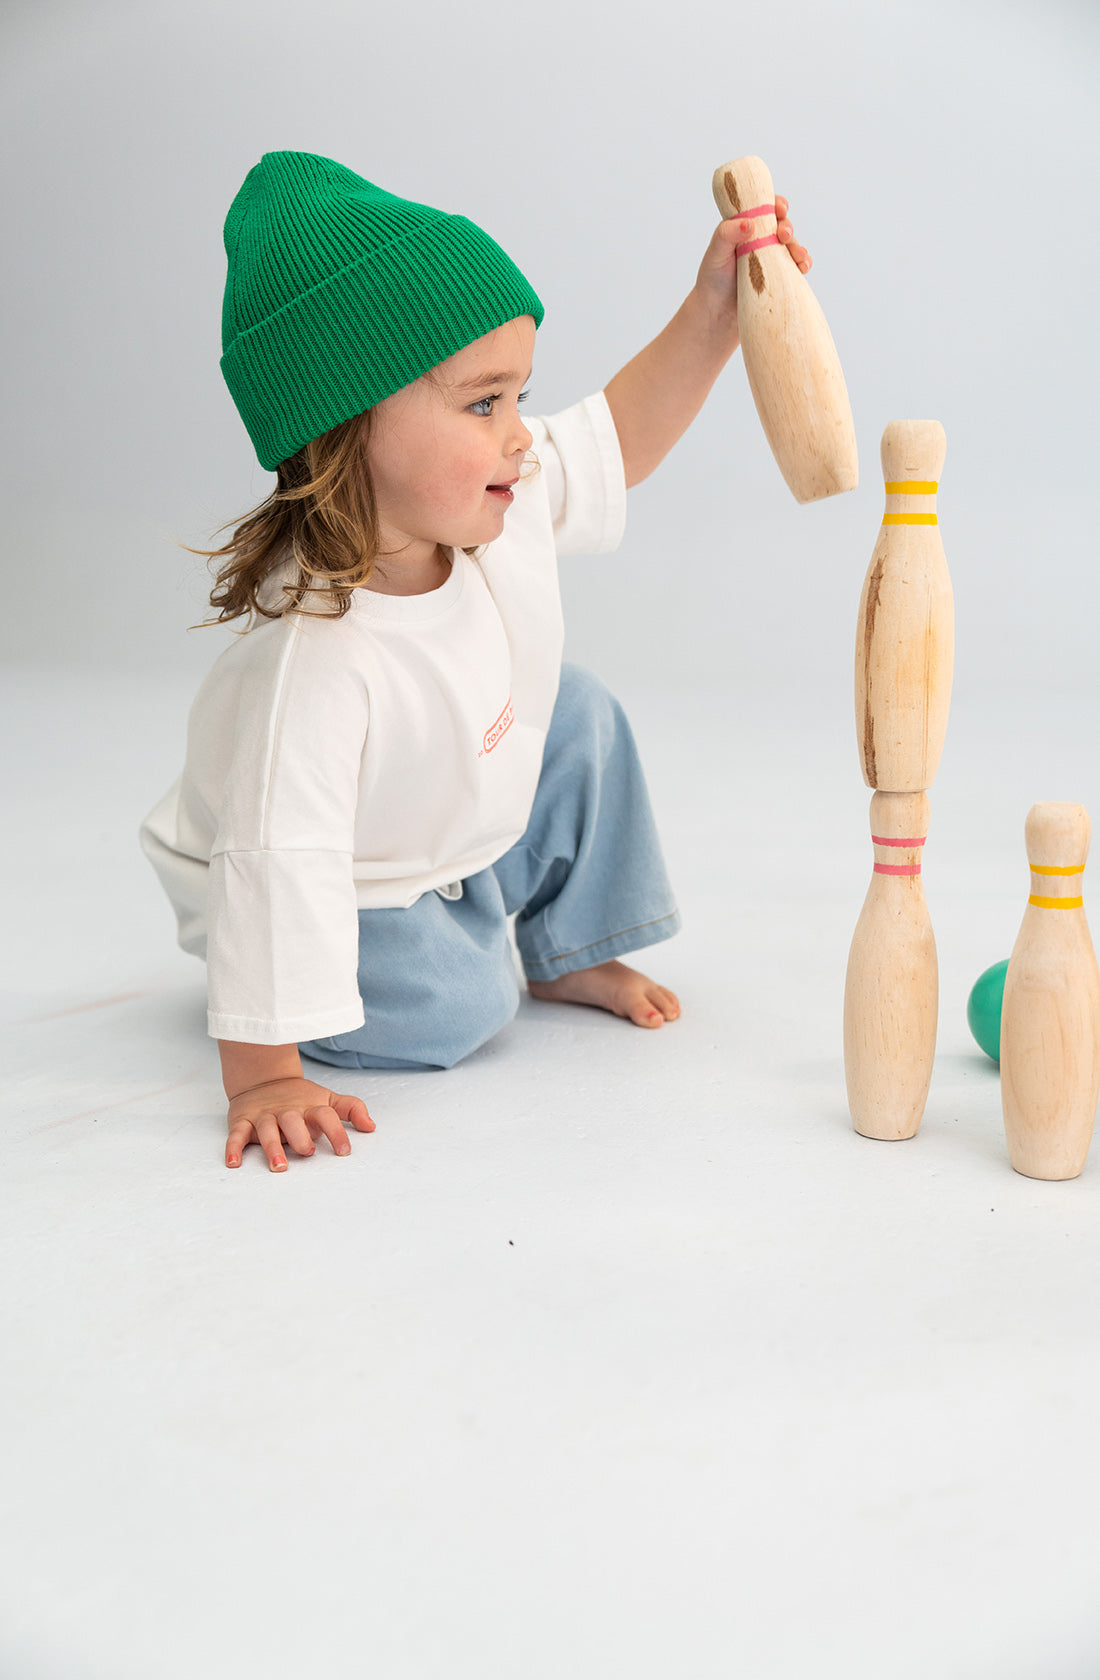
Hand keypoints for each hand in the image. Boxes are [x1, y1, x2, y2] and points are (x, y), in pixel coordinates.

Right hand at [225, 1077, 374, 1171]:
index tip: (345, 1150)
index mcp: (309, 1107)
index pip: (326, 1116)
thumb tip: (371, 1126)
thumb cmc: (300, 1098)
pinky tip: (234, 1163)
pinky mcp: (243, 1121)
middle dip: (300, 1137)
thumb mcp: (327, 1100)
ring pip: (267, 1130)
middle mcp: (287, 1111)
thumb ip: (351, 1109)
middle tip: (306, 1151)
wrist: (263, 1079)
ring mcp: (264, 1116)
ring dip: (272, 1148)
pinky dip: (233, 1148)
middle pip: (293, 1121)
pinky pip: (237, 1135)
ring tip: (279, 1166)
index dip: (336, 1132)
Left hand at [695, 194, 813, 326]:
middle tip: (784, 235)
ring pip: (791, 246)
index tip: (779, 208)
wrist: (716, 314)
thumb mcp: (715, 253)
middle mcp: (760, 240)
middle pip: (781, 226)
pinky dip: (803, 263)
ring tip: (798, 256)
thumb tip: (748, 223)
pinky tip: (803, 267)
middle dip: (787, 227)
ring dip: (798, 247)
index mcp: (745, 228)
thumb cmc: (712, 280)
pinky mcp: (778, 277)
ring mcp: (771, 259)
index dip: (775, 204)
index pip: (764, 209)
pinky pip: (796, 266)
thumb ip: (727, 234)